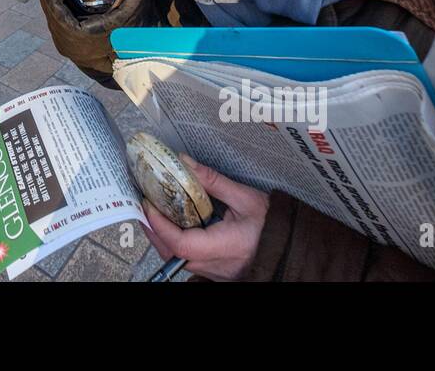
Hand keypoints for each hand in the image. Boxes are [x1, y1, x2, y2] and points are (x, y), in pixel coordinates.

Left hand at [141, 155, 269, 280]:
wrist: (290, 247)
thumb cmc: (274, 224)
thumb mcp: (245, 197)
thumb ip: (213, 182)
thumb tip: (184, 163)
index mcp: (226, 246)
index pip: (182, 243)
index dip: (160, 225)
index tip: (149, 204)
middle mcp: (216, 264)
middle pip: (171, 253)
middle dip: (153, 229)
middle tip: (144, 203)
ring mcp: (213, 271)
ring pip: (176, 258)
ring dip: (162, 235)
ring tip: (154, 210)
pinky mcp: (213, 271)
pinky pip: (187, 259)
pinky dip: (174, 242)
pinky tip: (172, 224)